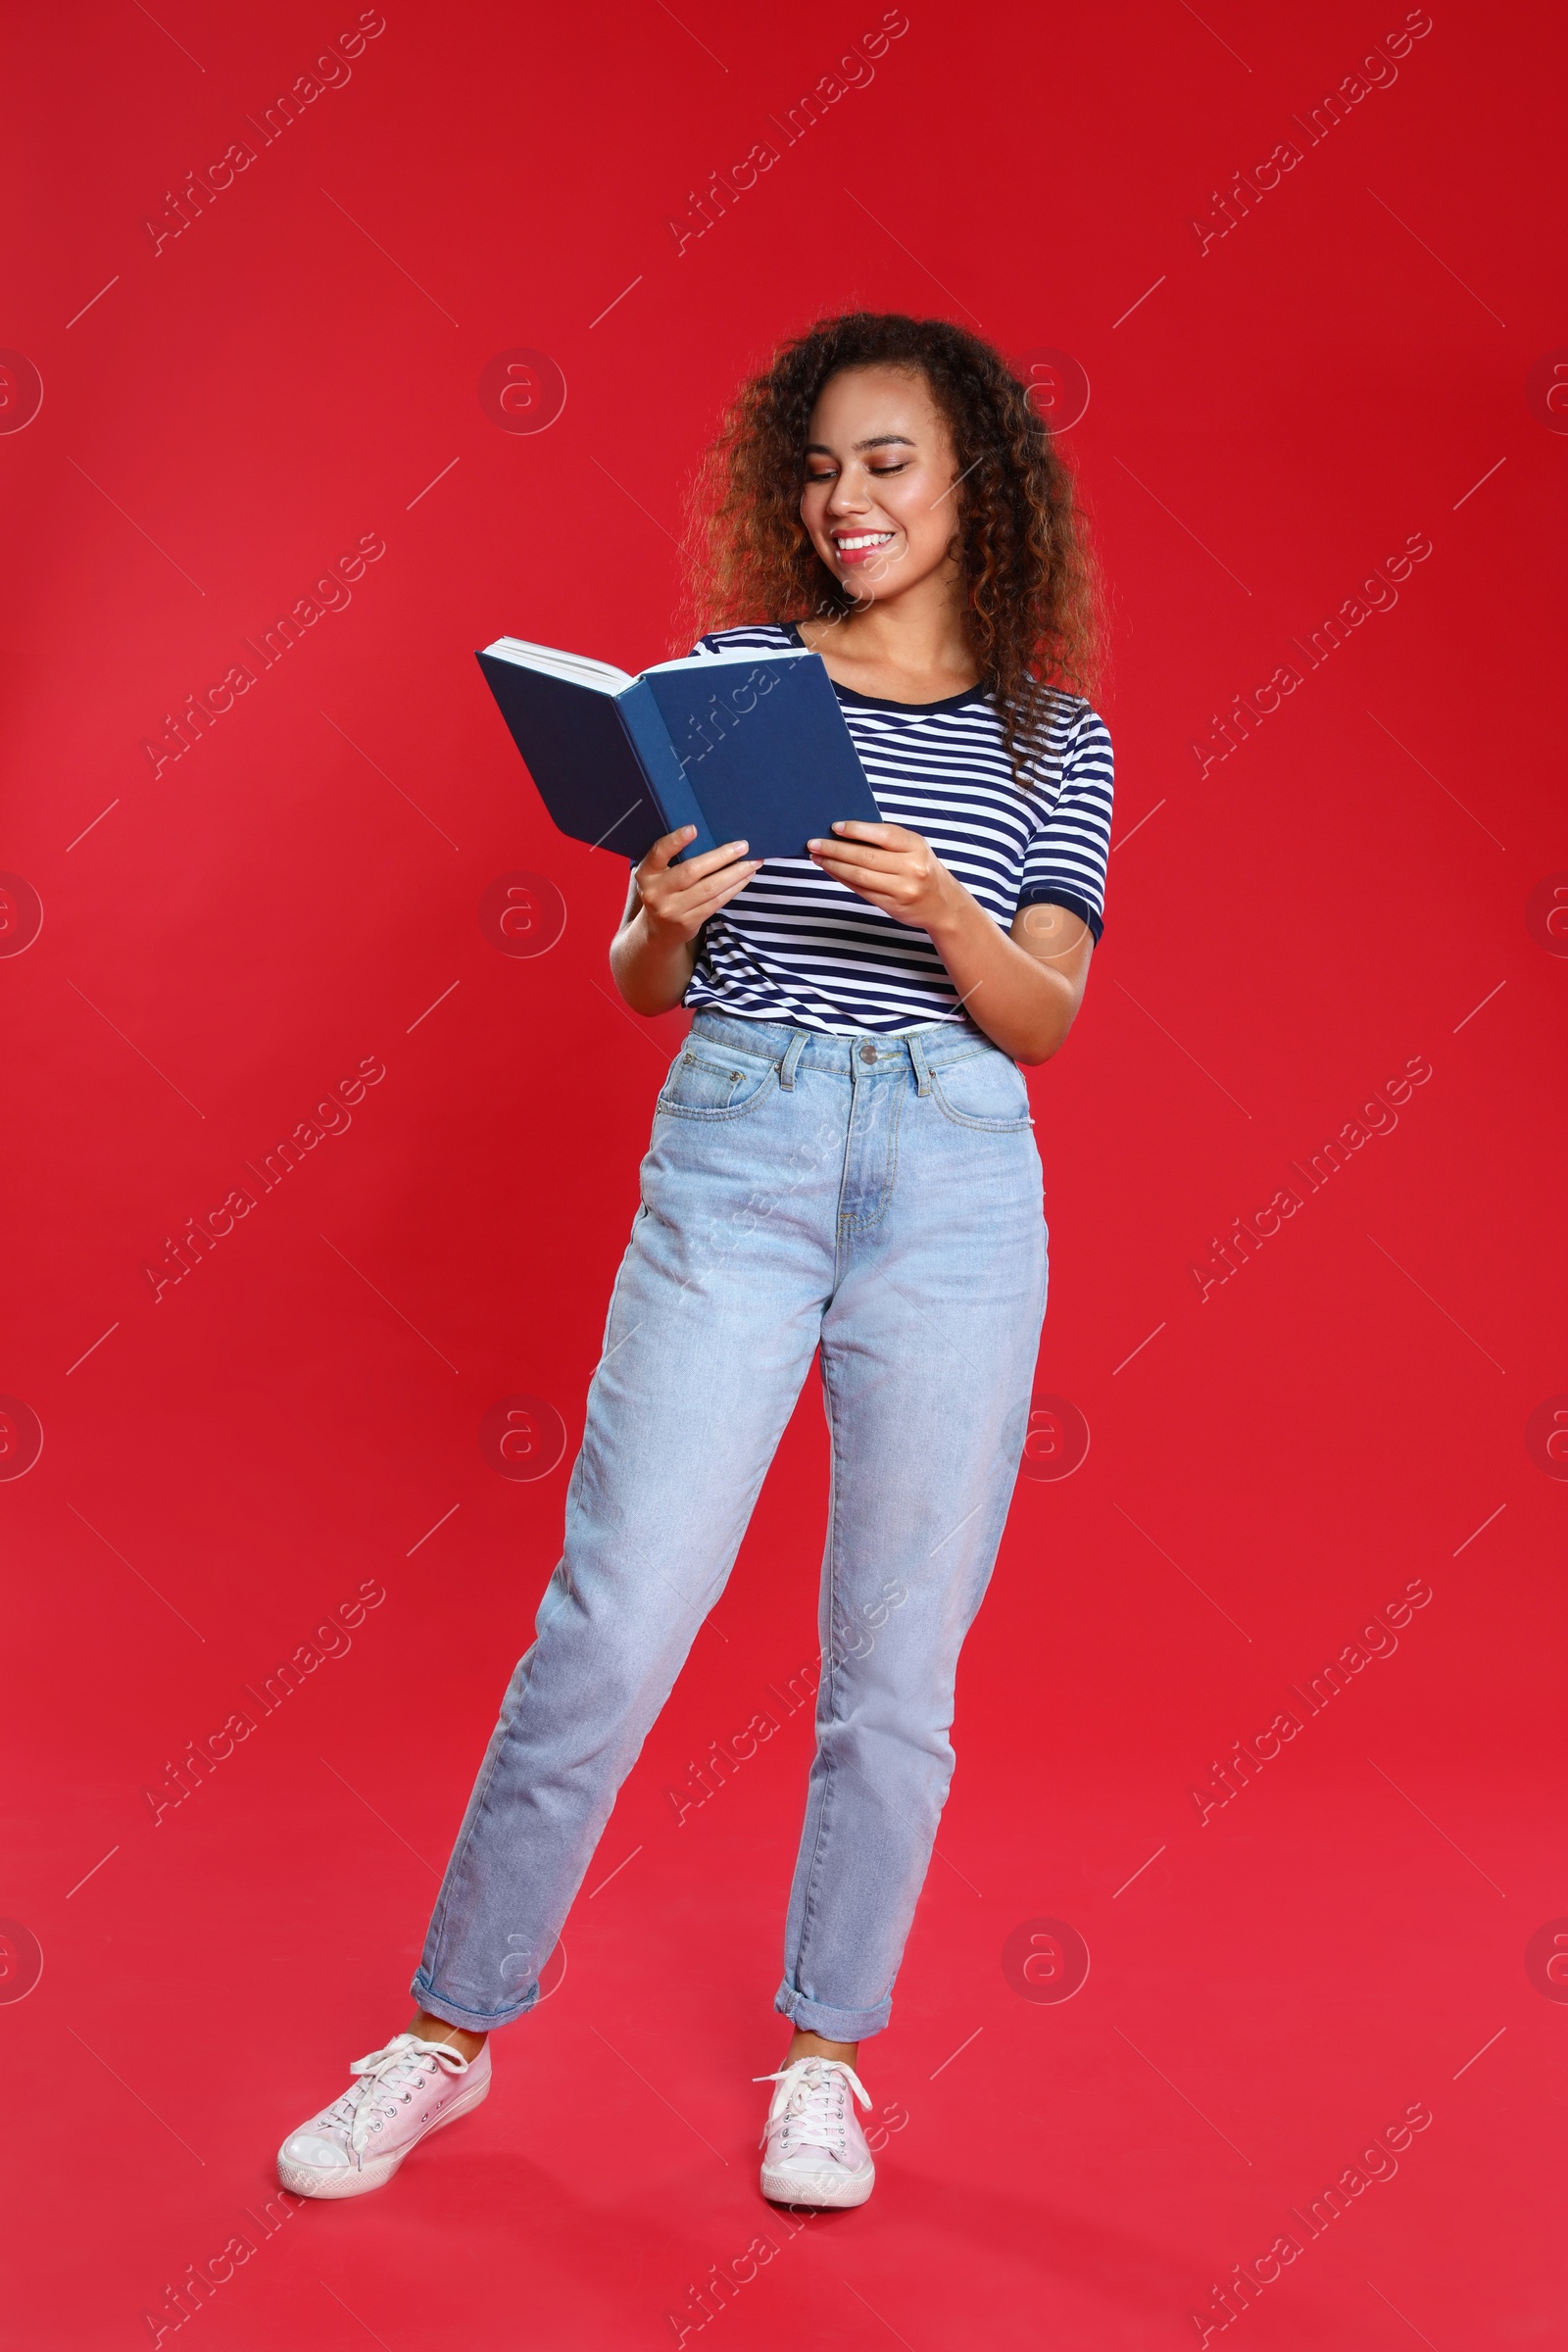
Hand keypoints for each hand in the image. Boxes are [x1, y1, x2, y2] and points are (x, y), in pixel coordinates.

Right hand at [633, 827, 759, 944]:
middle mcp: (656, 891)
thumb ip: (673, 858)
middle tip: (743, 846)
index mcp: (647, 872)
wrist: (657, 930)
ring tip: (752, 862)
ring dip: (735, 874)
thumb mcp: (658, 874)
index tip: (694, 828)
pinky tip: (745, 878)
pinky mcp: (688, 922)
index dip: (675, 840)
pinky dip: (733, 888)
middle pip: (692, 871)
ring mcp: (672, 909)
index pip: (659, 853)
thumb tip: (712, 836)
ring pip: (709, 888)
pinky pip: (716, 902)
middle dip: (721, 857)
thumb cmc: (664, 891)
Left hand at [806, 821, 961, 930]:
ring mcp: (902, 889)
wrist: (943, 904)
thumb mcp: (913, 847)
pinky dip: (843, 879)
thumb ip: (887, 840)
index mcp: (916, 846)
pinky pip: (861, 890)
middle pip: (865, 857)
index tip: (834, 827)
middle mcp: (911, 868)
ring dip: (834, 865)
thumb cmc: (922, 868)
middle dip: (835, 848)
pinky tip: (831, 870)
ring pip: (860, 875)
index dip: (857, 830)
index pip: (882, 835)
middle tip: (814, 843)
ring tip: (817, 856)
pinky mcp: (892, 905)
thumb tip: (845, 833)